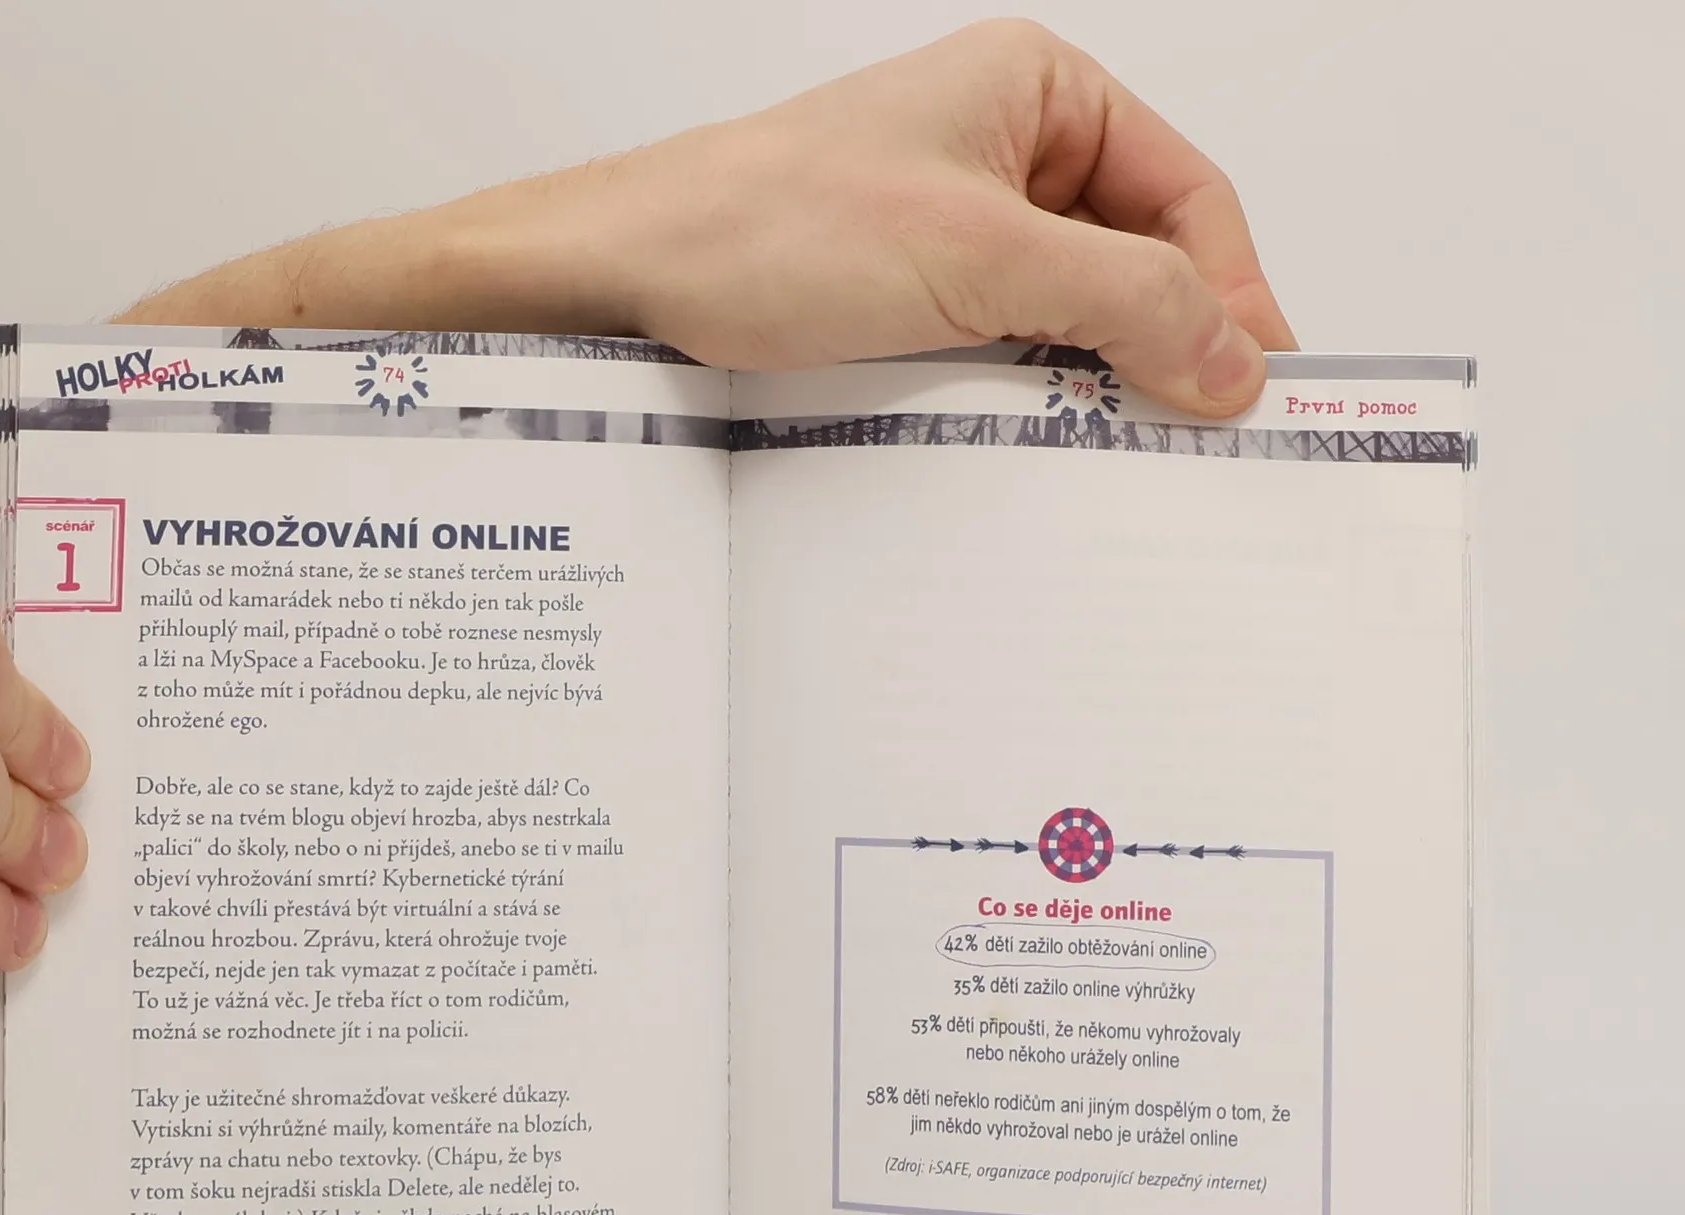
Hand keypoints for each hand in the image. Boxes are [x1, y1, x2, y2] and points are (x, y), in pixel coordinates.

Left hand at [590, 19, 1295, 407]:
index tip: (1257, 381)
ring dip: (1100, 375)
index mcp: (1038, 91)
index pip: (1185, 193)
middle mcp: (1005, 147)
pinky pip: (1012, 342)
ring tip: (1127, 444)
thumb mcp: (978, 258)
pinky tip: (1048, 439)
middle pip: (1138, 253)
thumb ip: (1120, 302)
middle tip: (1202, 432)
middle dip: (1169, 338)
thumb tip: (1231, 356)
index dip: (1231, 288)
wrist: (635, 275)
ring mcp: (959, 223)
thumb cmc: (774, 227)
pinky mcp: (917, 291)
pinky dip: (1038, 390)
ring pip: (1074, 307)